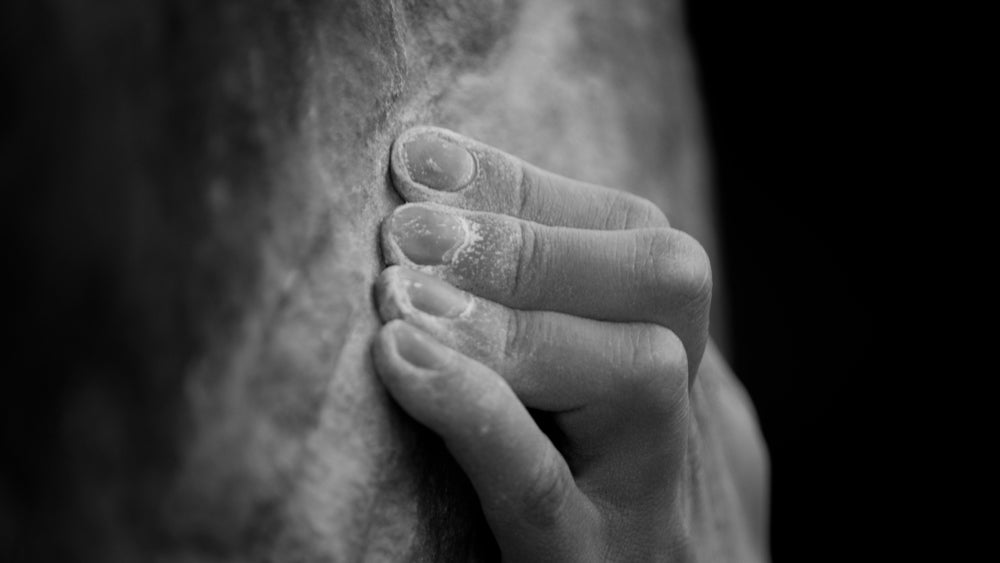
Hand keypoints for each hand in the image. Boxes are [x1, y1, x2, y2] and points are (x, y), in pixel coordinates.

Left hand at [371, 126, 712, 560]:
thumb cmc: (613, 537)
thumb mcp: (611, 440)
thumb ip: (571, 364)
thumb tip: (453, 262)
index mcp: (691, 386)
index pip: (639, 247)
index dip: (532, 190)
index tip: (423, 156)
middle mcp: (691, 429)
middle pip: (664, 279)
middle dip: (532, 232)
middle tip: (408, 218)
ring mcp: (661, 506)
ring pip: (638, 374)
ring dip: (511, 311)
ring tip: (403, 286)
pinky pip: (548, 488)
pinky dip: (481, 410)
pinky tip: (406, 359)